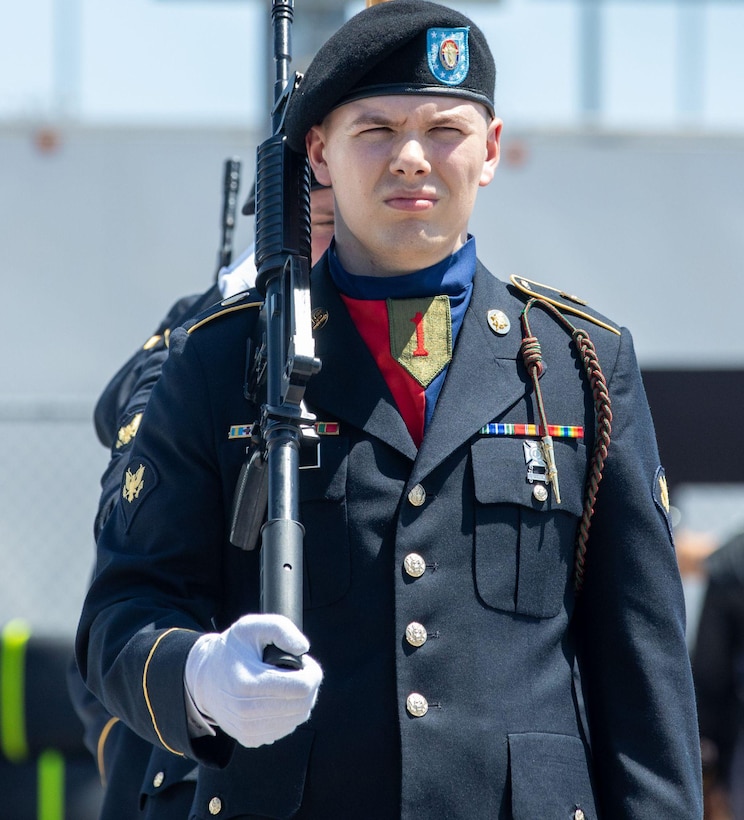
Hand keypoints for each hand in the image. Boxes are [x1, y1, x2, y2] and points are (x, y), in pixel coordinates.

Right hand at [184, 613, 321, 747]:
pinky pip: (285, 729)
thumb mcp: (251, 626)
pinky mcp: (250, 739)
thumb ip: (281, 629)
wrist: (204, 678)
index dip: (313, 673)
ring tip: (289, 681)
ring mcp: (248, 730)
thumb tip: (303, 648)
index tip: (306, 662)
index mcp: (249, 684)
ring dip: (302, 700)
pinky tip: (279, 697)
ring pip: (297, 719)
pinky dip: (289, 713)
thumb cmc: (232, 650)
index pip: (301, 688)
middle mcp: (247, 712)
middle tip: (301, 670)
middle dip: (310, 685)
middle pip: (303, 705)